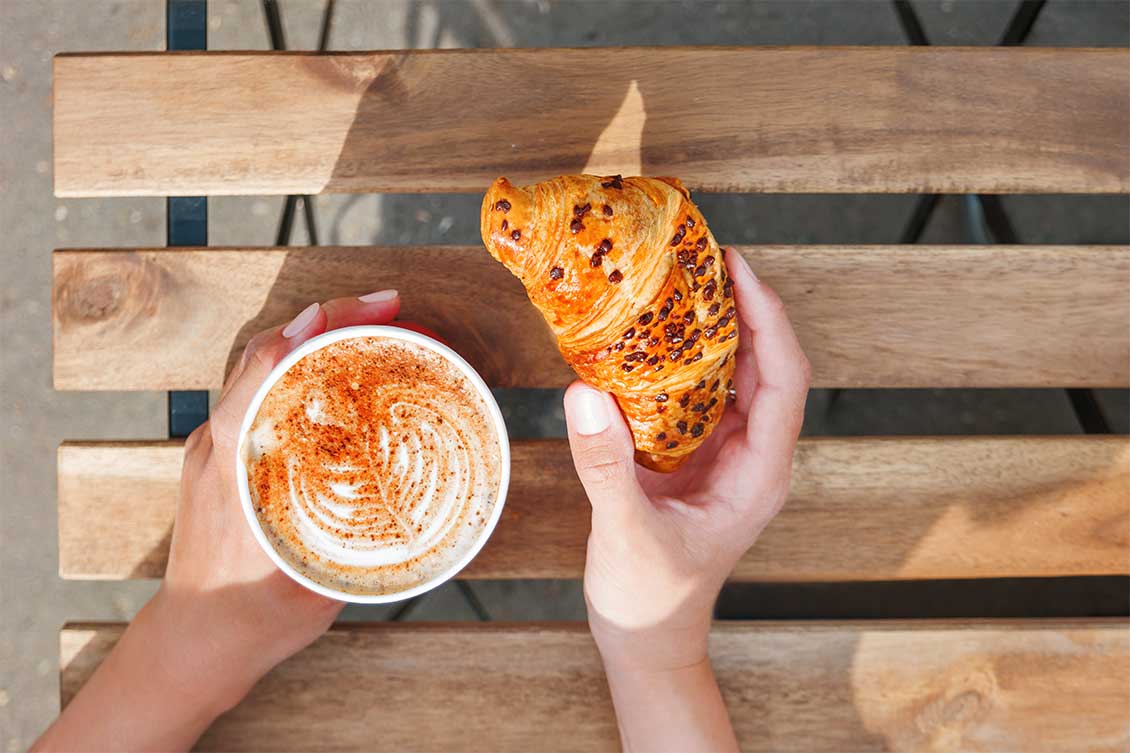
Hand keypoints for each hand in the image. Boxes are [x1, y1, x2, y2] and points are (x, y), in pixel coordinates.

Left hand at [158, 290, 403, 711]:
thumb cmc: (252, 614)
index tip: (377, 305)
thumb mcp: (315, 578)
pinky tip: (339, 384)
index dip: (325, 320)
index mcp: (235, 455)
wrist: (197, 641)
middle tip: (387, 309)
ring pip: (262, 370)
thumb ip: (353, 543)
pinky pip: (259, 397)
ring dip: (313, 342)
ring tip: (371, 333)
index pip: (271, 358)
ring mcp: (215, 448)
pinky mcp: (221, 460)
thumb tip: (409, 496)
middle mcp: (218, 440)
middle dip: (328, 318)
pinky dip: (299, 373)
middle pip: (268, 350)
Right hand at [564, 249, 809, 671]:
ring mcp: (726, 457)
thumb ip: (606, 466)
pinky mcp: (695, 458)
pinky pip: (698, 396)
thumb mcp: (626, 532)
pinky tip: (650, 339)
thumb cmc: (650, 598)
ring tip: (682, 284)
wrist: (647, 636)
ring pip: (736, 378)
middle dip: (744, 311)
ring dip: (716, 331)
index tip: (737, 271)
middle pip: (767, 366)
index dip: (767, 319)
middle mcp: (752, 458)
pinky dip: (683, 362)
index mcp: (758, 473)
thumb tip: (583, 393)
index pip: (782, 378)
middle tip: (704, 262)